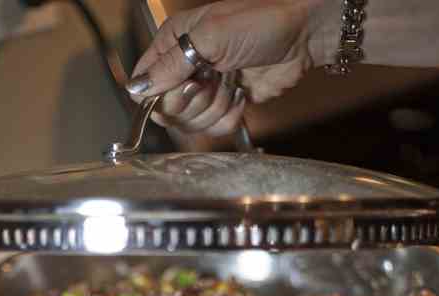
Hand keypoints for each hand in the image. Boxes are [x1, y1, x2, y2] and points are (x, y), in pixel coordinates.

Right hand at [127, 0, 325, 136]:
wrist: (302, 37)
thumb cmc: (258, 23)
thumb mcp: (209, 37)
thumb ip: (170, 66)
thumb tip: (136, 89)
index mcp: (173, 44)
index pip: (145, 84)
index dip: (160, 95)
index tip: (185, 87)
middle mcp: (184, 69)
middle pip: (169, 110)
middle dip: (195, 101)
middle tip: (213, 79)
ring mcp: (205, 91)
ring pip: (192, 124)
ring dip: (216, 107)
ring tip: (232, 82)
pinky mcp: (224, 106)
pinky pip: (214, 129)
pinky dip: (230, 116)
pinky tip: (242, 95)